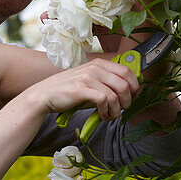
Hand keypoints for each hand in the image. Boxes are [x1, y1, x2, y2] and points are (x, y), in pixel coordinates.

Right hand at [24, 59, 138, 121]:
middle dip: (128, 101)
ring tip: (110, 115)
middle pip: (125, 84)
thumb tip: (130, 92)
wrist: (45, 96)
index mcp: (99, 64)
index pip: (127, 71)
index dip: (135, 86)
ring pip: (116, 94)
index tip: (133, 97)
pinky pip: (104, 100)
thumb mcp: (90, 82)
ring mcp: (88, 77)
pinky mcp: (81, 89)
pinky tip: (101, 115)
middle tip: (122, 109)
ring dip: (117, 110)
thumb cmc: (70, 92)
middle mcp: (95, 68)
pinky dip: (106, 112)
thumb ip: (107, 84)